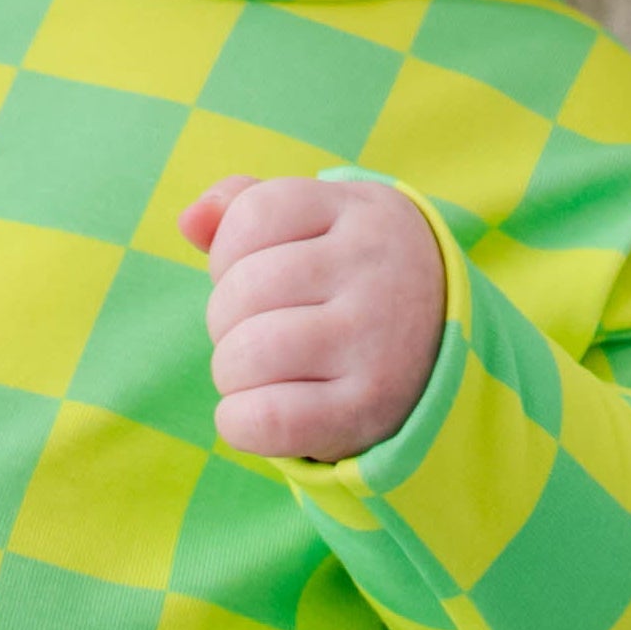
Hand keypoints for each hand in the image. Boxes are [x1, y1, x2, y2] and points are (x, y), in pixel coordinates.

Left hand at [179, 175, 449, 464]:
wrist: (439, 354)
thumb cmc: (350, 282)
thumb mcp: (319, 225)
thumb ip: (248, 207)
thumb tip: (191, 220)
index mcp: (362, 212)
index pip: (253, 214)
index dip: (227, 251)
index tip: (252, 272)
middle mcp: (376, 269)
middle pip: (241, 290)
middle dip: (226, 319)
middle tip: (259, 331)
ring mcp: (377, 340)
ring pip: (245, 355)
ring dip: (231, 372)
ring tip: (262, 371)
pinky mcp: (368, 407)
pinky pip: (264, 419)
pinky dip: (239, 422)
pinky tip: (260, 411)